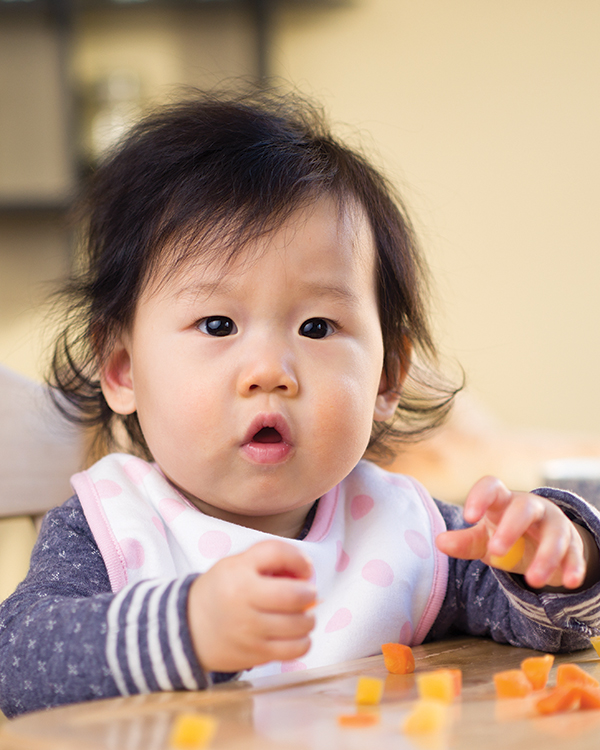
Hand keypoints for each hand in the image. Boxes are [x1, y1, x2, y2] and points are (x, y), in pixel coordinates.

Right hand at [187, 540, 316, 672]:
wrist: (189, 627)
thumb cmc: (221, 591)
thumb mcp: (237, 563)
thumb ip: (270, 559)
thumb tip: (306, 572)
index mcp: (238, 572)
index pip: (278, 553)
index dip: (300, 559)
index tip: (305, 568)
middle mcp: (243, 601)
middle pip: (295, 594)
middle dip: (309, 592)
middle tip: (307, 593)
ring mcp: (249, 631)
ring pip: (299, 625)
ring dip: (308, 618)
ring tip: (300, 614)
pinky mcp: (255, 654)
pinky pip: (294, 650)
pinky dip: (303, 641)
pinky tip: (295, 634)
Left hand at [435, 476, 598, 589]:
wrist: (540, 543)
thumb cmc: (504, 536)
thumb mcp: (483, 539)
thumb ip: (464, 542)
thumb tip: (439, 542)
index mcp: (502, 501)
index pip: (491, 487)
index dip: (480, 497)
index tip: (468, 516)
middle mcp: (530, 507)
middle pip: (524, 509)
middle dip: (511, 528)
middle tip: (496, 551)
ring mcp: (554, 523)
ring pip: (554, 534)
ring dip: (545, 557)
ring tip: (533, 581)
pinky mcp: (572, 543)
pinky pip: (574, 554)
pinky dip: (573, 567)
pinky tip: (569, 581)